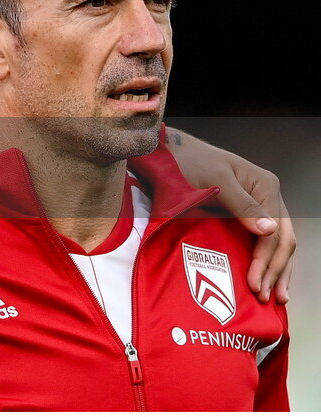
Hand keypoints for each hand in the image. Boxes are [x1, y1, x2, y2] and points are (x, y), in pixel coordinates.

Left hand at [165, 127, 294, 303]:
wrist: (168, 153)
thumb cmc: (188, 161)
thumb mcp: (216, 180)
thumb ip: (242, 205)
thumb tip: (270, 231)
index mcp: (265, 186)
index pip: (275, 232)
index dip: (266, 260)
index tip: (254, 283)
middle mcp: (267, 196)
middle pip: (281, 240)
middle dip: (274, 270)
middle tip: (263, 295)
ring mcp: (257, 205)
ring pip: (277, 243)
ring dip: (276, 270)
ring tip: (274, 297)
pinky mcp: (243, 214)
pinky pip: (261, 240)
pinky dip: (265, 260)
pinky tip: (265, 278)